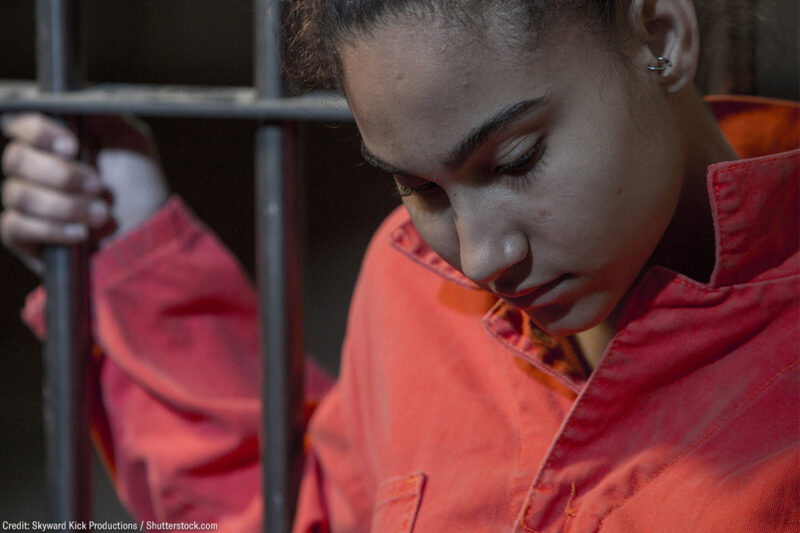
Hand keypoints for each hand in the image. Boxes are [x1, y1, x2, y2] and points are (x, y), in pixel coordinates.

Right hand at [1, 113, 168, 274]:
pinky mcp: (23, 235)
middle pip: (14, 159)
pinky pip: (14, 226)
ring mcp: (26, 201)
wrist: (149, 234)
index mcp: (53, 141)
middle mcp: (33, 168)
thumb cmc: (140, 187)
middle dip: (62, 175)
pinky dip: (51, 229)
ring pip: (18, 194)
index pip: (18, 122)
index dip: (37, 131)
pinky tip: (80, 235)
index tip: (72, 146)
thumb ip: (100, 113)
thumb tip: (73, 90)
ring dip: (66, 205)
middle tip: (98, 186)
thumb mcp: (130, 141)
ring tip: (101, 214)